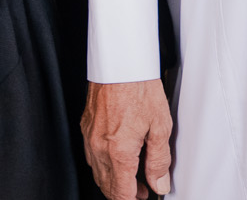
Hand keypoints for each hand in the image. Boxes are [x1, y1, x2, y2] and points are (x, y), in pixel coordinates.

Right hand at [82, 79, 171, 198]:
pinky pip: (91, 156)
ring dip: (114, 180)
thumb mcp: (160, 126)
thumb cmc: (139, 87)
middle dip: (125, 194)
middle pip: (107, 186)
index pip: (121, 193)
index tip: (144, 198)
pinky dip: (104, 164)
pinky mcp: (86, 126)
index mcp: (118, 152)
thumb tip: (158, 183)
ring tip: (134, 176)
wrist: (120, 62)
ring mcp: (90, 137)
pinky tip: (117, 157)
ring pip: (98, 173)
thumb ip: (159, 160)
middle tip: (144, 191)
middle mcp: (99, 148)